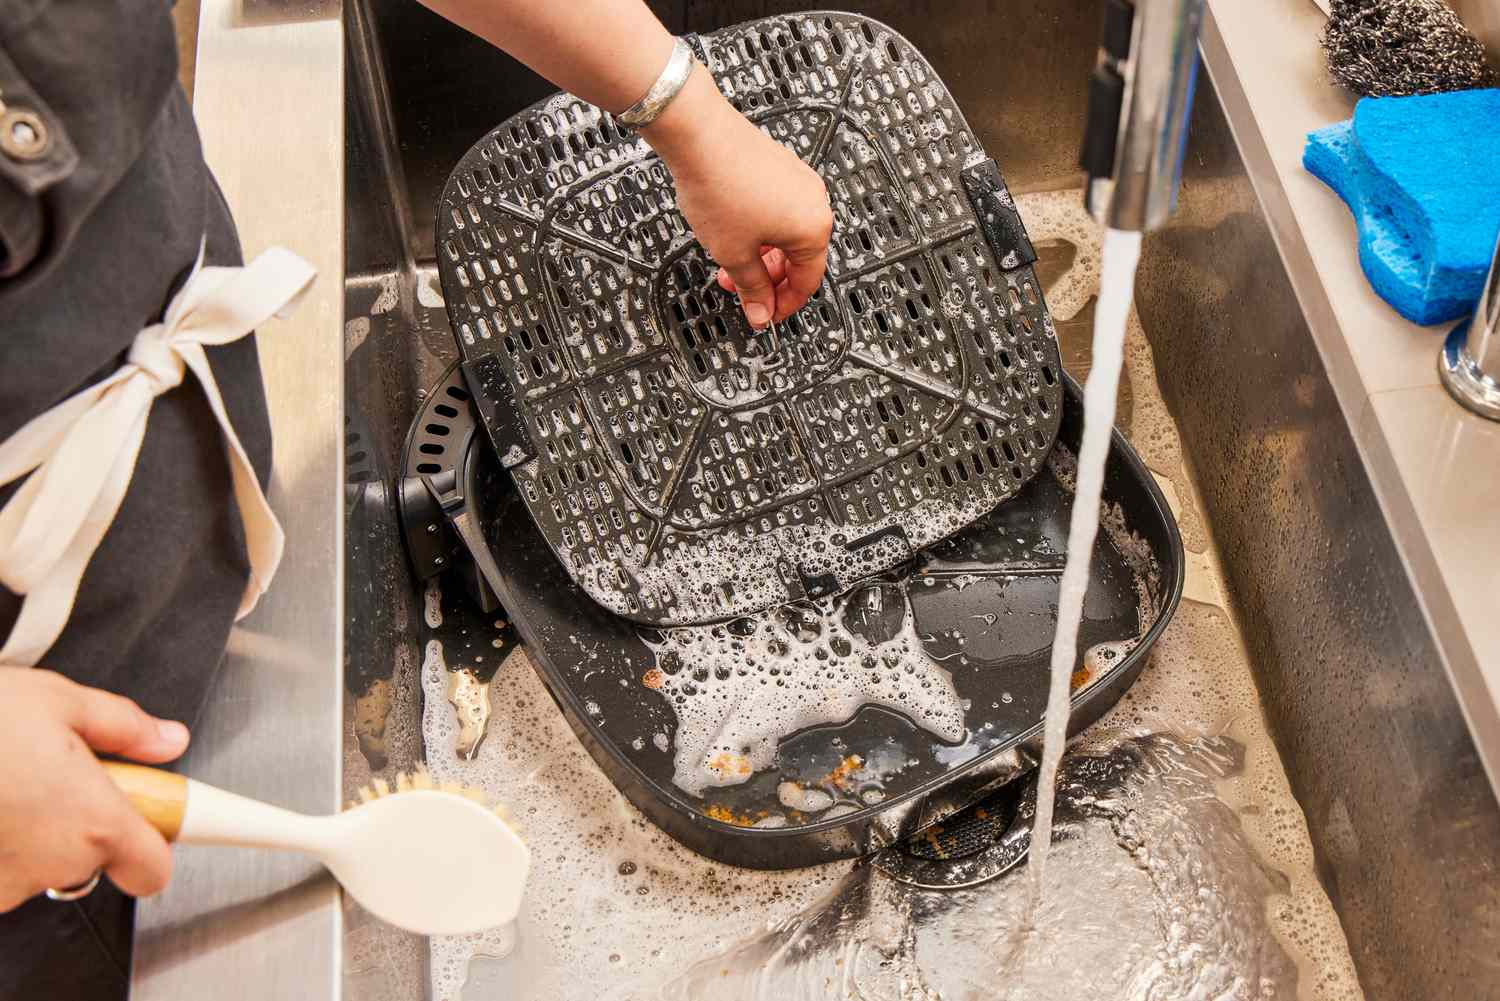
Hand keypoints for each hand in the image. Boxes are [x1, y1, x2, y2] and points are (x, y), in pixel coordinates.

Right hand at [0, 668, 189, 910]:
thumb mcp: (60, 701)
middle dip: (80, 826)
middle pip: (91, 863)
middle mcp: (50, 864)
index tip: (149, 823)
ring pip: (35, 867)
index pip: (153, 870)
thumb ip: (124, 727)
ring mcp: (0, 884)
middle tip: (55, 779)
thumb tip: (167, 739)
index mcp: (93, 822)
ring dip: (29, 835)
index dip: (154, 846)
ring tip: (5, 784)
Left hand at [643, 65, 832, 329]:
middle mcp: (814, 203)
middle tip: (741, 291)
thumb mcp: (733, 254)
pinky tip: (733, 233)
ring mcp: (799, 182)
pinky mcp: (782, 168)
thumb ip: (751, 289)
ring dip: (760, 257)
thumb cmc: (719, 186)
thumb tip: (760, 313)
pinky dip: (759, 230)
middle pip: (798, 258)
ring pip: (785, 235)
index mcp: (814, 228)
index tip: (764, 315)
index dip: (782, 305)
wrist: (699, 135)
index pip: (807, 282)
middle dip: (766, 279)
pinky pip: (778, 211)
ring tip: (729, 263)